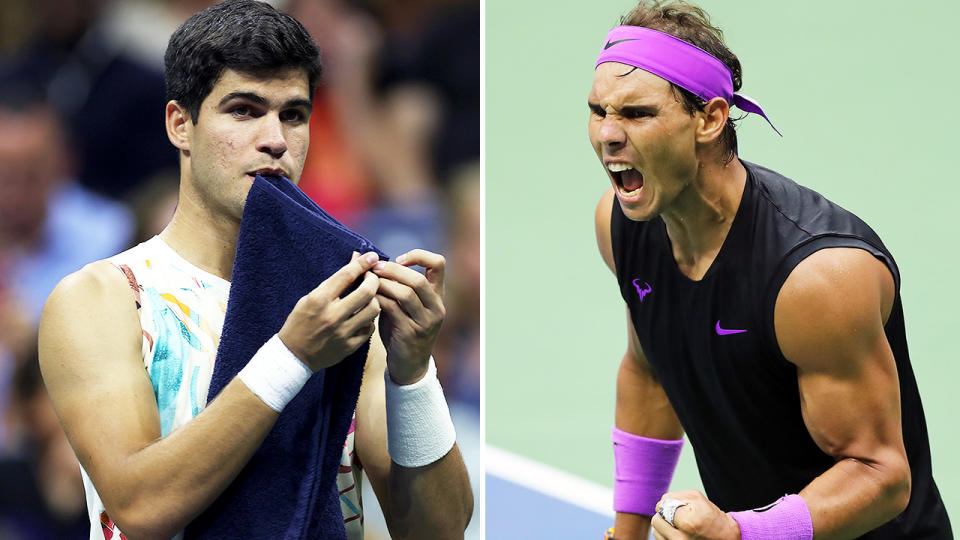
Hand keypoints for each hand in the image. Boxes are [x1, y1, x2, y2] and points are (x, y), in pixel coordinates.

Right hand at [277, 252, 380, 370]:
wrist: (293, 354)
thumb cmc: (301, 322)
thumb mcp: (311, 297)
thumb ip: (334, 281)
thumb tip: (355, 260)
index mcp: (319, 300)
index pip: (346, 275)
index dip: (362, 263)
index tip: (372, 257)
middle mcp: (332, 315)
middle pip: (366, 292)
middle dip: (374, 280)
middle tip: (373, 278)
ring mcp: (342, 332)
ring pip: (373, 310)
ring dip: (374, 301)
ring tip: (368, 299)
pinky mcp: (349, 347)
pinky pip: (370, 329)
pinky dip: (369, 321)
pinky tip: (363, 318)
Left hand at [372, 249, 445, 383]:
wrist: (409, 365)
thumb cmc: (403, 330)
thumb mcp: (406, 307)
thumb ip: (395, 286)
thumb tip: (370, 261)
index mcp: (438, 296)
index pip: (438, 264)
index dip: (418, 256)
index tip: (399, 259)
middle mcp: (436, 307)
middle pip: (418, 279)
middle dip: (392, 270)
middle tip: (374, 268)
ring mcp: (426, 322)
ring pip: (406, 293)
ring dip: (384, 284)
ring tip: (369, 282)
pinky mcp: (411, 333)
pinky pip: (393, 309)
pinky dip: (379, 300)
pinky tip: (369, 299)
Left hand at [651, 491, 740, 539]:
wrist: (726, 538)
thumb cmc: (712, 516)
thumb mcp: (697, 499)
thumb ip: (675, 497)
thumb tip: (660, 503)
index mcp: (687, 523)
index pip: (662, 508)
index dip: (668, 504)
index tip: (677, 507)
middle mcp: (680, 539)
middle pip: (656, 521)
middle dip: (664, 516)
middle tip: (677, 517)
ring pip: (656, 532)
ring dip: (664, 527)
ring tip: (679, 526)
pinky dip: (666, 535)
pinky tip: (678, 533)